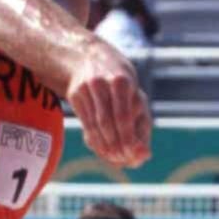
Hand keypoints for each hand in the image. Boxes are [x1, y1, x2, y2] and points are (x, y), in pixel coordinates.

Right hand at [68, 49, 151, 167]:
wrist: (90, 57)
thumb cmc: (122, 85)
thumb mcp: (136, 97)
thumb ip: (142, 127)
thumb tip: (144, 156)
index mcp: (122, 82)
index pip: (123, 117)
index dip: (127, 139)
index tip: (133, 156)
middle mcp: (101, 83)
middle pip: (108, 123)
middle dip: (117, 146)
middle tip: (124, 161)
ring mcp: (85, 88)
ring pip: (95, 125)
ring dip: (105, 147)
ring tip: (115, 159)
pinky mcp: (74, 94)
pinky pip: (85, 123)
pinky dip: (94, 140)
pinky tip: (102, 150)